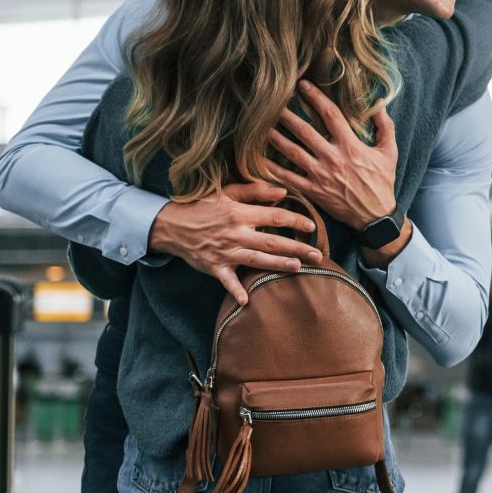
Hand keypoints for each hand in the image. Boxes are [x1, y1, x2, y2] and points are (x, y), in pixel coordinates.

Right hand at [148, 182, 322, 304]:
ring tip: (297, 268)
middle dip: (296, 247)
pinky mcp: (214, 267)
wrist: (173, 225)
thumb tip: (282, 191)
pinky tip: (247, 301)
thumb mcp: (227, 193)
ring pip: (256, 259)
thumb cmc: (204, 207)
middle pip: (271, 241)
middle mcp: (235, 233)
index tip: (312, 226)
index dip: (294, 220)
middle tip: (317, 255)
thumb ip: (256, 191)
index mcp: (239, 214)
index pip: (273, 216)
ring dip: (277, 264)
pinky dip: (235, 291)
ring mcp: (225, 252)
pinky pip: (226, 281)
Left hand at [266, 81, 397, 230]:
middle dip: (287, 115)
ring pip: (292, 152)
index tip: (303, 85)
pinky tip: (260, 158)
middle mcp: (332, 158)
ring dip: (276, 137)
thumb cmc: (382, 183)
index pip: (330, 115)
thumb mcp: (390, 153)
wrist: (375, 217)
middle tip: (272, 102)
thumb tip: (380, 103)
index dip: (316, 97)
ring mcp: (320, 175)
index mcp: (350, 146)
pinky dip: (273, 168)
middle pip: (304, 131)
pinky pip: (288, 178)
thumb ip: (385, 126)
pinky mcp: (313, 191)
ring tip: (262, 125)